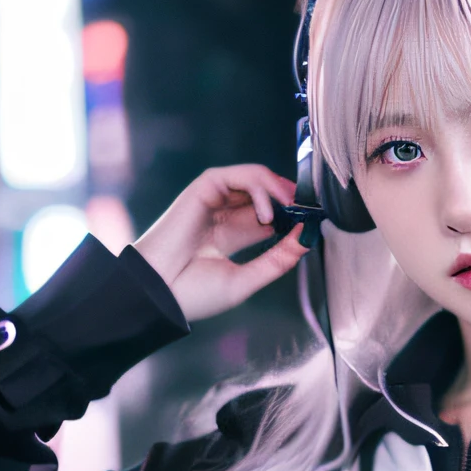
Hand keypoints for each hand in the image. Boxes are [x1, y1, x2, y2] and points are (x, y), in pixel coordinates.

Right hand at [133, 165, 307, 321]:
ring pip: (254, 179)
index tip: (312, 225)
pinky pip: (237, 176)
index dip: (293, 217)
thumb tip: (306, 239)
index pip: (270, 217)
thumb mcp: (247, 279)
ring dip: (278, 190)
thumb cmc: (193, 294)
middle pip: (266, 194)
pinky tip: (267, 212)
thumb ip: (277, 260)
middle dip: (291, 199)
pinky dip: (258, 187)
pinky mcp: (202, 189)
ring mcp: (213, 201)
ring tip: (291, 209)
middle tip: (310, 211)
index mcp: (231, 237)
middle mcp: (223, 216)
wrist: (159, 294)